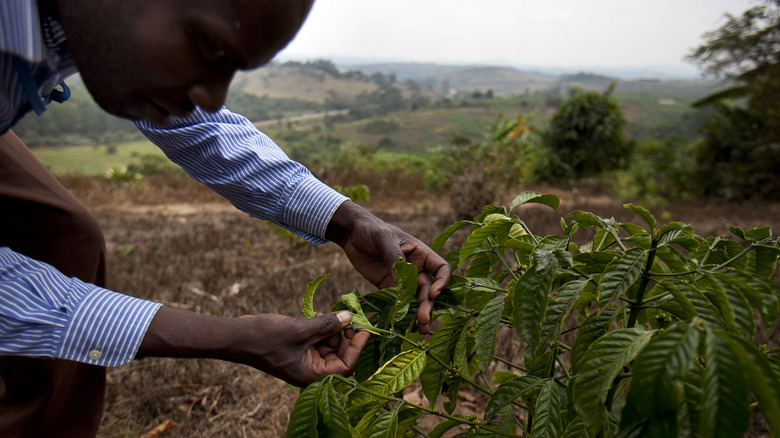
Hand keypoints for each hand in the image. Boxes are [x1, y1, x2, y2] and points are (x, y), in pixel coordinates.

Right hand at [138, 308, 369, 386]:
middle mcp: (310, 370)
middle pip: (339, 355)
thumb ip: (326, 324)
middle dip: (347, 335)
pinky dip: (322, 327)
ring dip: (335, 328)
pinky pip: (317, 339)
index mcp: (311, 375)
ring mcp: (303, 359)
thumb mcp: (300, 329)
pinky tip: (322, 312)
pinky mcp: (297, 348)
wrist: (236, 336)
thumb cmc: (265, 337)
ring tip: (339, 310)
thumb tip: (349, 317)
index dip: (357, 347)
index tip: (365, 327)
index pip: (345, 366)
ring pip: (329, 345)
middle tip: (354, 314)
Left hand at [325, 201, 451, 333]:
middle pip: (428, 289)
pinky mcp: (387, 287)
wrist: (352, 234)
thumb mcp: (383, 238)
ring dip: (418, 313)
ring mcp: (402, 279)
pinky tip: (402, 324)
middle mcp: (416, 268)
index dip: (442, 281)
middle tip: (424, 321)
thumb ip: (393, 256)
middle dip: (428, 305)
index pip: (441, 269)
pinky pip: (397, 301)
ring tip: (420, 330)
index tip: (432, 292)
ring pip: (415, 299)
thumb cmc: (372, 230)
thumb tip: (400, 278)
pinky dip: (401, 313)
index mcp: (421, 253)